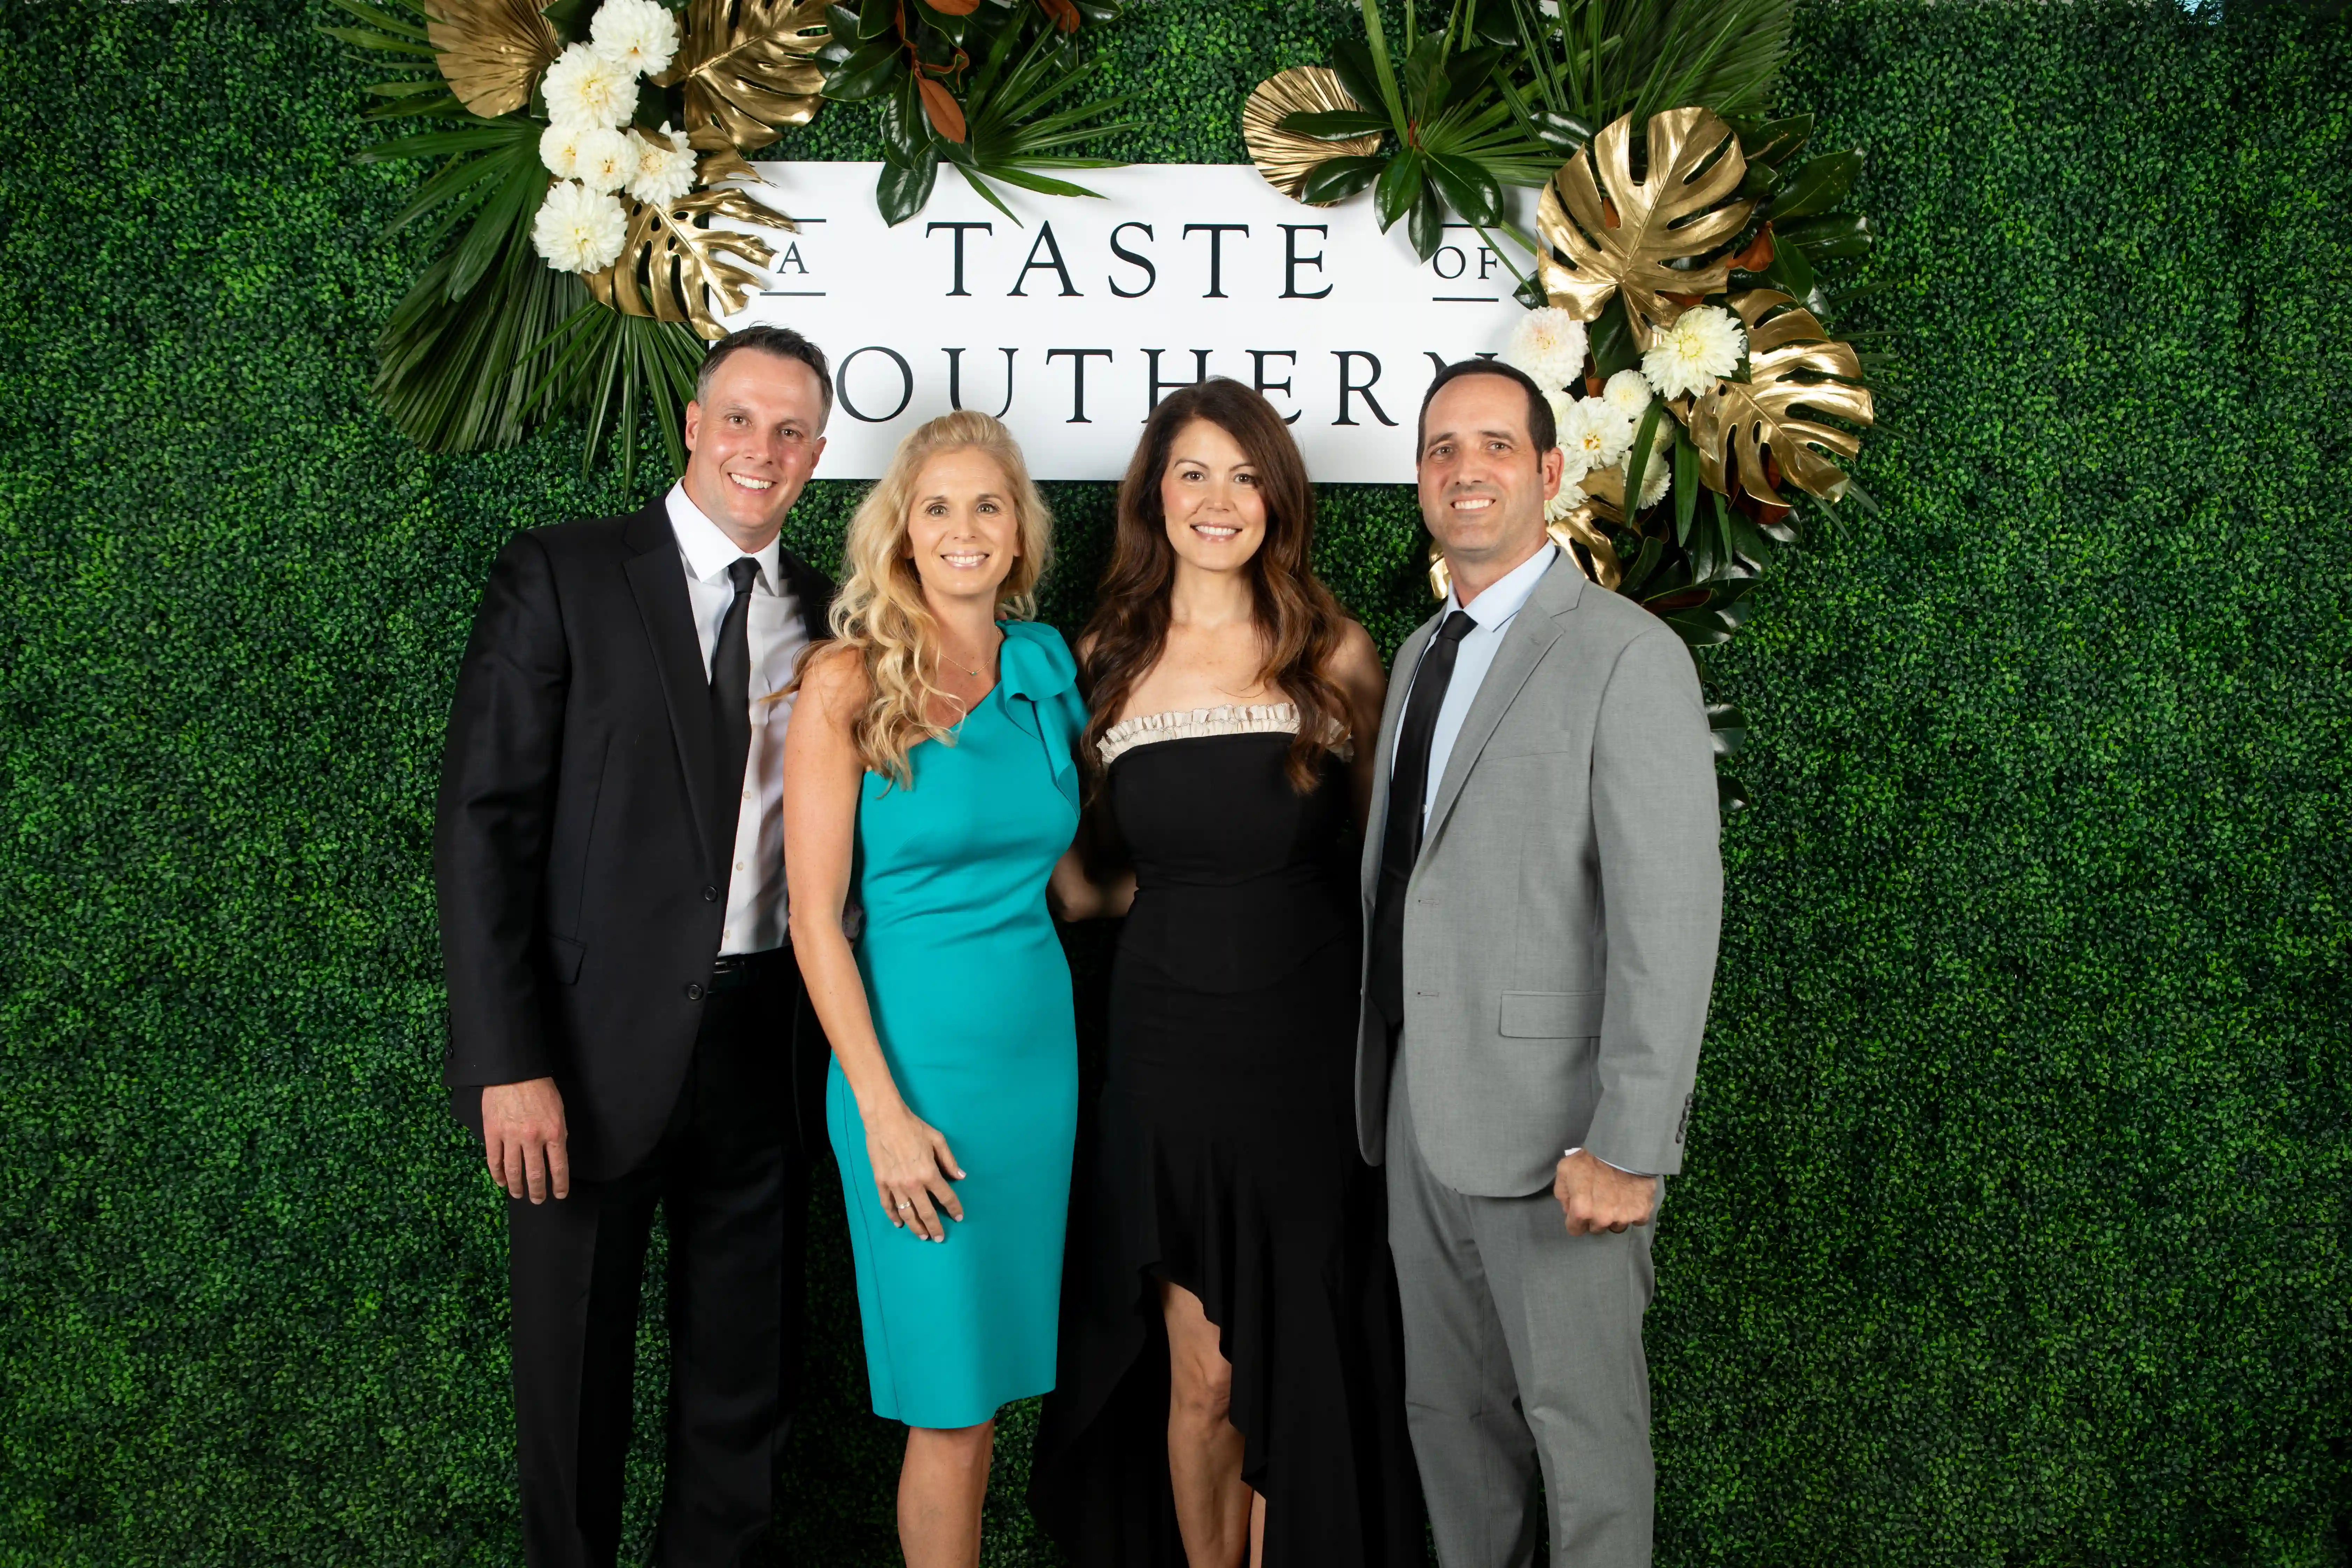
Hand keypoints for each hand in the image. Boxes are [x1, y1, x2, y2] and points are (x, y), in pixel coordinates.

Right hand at [482, 1078, 569, 1202]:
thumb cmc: (540, 1088)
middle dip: (537, 1191)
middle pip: (535, 1174)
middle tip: (538, 1200)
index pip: (559, 1166)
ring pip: (513, 1170)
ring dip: (517, 1187)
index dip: (560, 1184)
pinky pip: (494, 1160)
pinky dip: (497, 1174)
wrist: (514, 1071)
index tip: (560, 1194)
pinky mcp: (492, 1133)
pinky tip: (501, 1182)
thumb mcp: (558, 1110)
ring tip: (519, 1195)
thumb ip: (558, 1133)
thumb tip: (555, 1153)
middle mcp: (533, 1138)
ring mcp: (510, 1137)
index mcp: (554, 1132)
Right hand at [864, 1101, 963, 1241]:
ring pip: (907, 1214)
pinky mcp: (881, 1183)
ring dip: (916, 1227)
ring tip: (923, 1236)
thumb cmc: (914, 1127)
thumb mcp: (938, 1140)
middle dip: (935, 1227)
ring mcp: (895, 1185)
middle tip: (939, 1238)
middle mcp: (912, 1184)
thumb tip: (960, 1176)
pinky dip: (893, 1217)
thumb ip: (949, 1161)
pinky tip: (899, 1224)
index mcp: (929, 1173)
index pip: (946, 1197)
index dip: (954, 1208)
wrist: (885, 1120)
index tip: (959, 1217)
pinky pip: (888, 1205)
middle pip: (926, 1212)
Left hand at [1553, 1149, 1655, 1235]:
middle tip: (1599, 1199)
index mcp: (1582, 1210)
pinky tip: (1631, 1198)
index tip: (1580, 1209)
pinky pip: (1637, 1221)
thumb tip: (1569, 1210)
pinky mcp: (1642, 1213)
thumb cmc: (1590, 1158)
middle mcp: (1602, 1219)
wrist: (1623, 1148)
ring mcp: (1623, 1217)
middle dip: (1595, 1217)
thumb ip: (1563, 1194)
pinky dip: (1634, 1212)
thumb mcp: (1565, 1170)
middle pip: (1596, 1229)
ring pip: (1616, 1227)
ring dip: (1615, 1217)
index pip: (1575, 1230)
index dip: (1575, 1220)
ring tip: (1616, 1198)